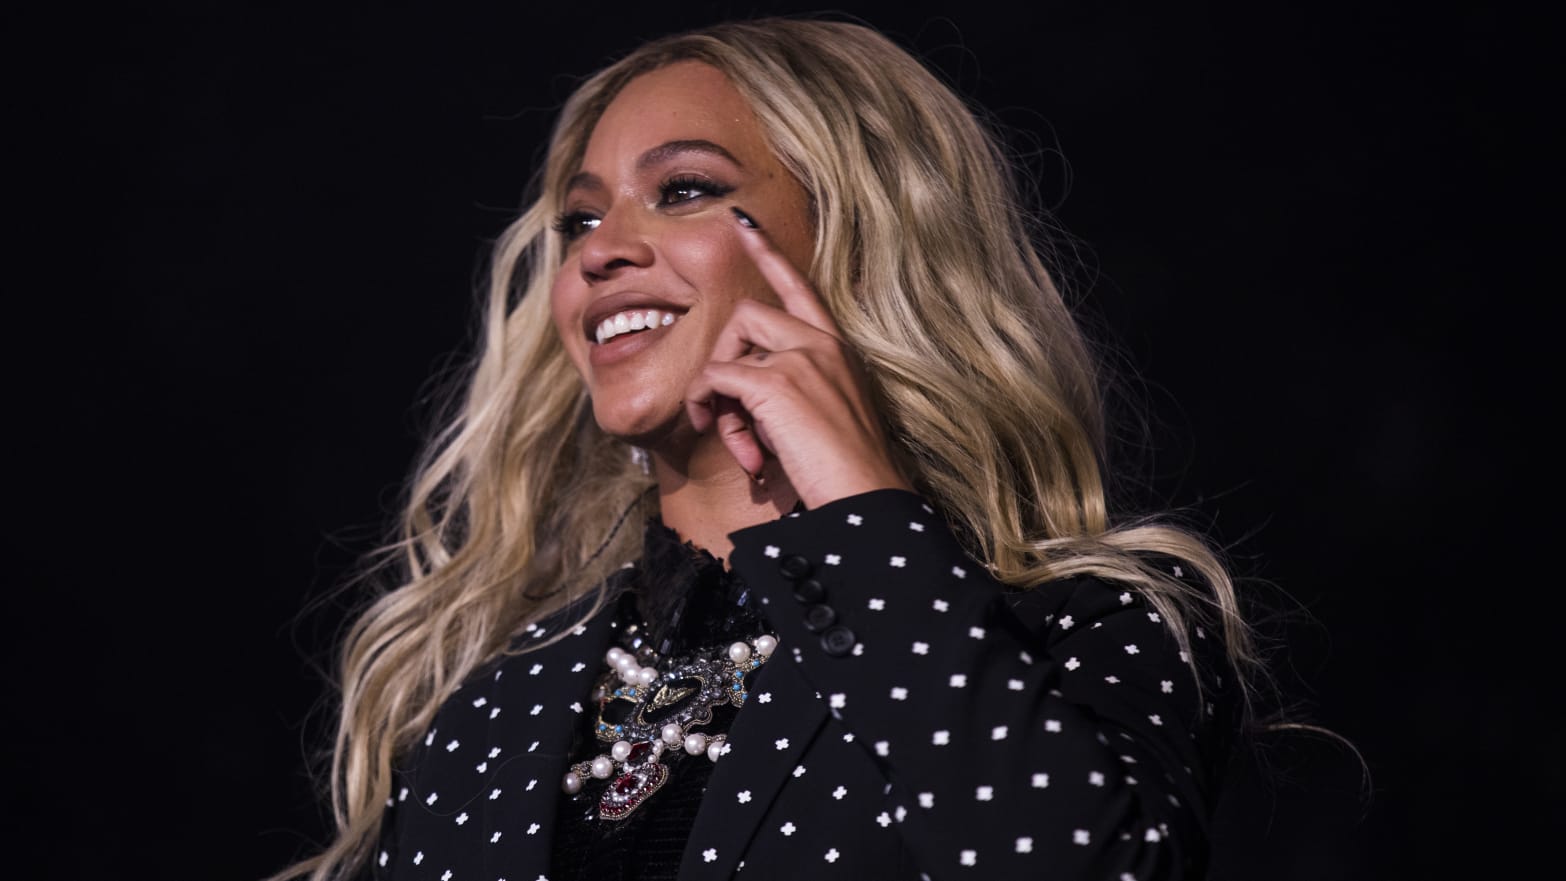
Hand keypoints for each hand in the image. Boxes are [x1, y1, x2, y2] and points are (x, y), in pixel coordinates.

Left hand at [684, 207, 912, 508]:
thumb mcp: (821, 419)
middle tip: (727, 417)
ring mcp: (800, 359)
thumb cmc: (847, 474)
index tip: (744, 225)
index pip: (800, 287)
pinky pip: (716, 381)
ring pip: (726, 351)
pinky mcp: (777, 383)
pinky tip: (743, 452)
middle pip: (745, 317)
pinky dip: (714, 413)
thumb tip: (743, 406)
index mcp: (836, 349)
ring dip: (717, 398)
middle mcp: (820, 344)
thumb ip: (788, 395)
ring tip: (741, 444)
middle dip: (722, 362)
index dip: (770, 254)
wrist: (866, 501)